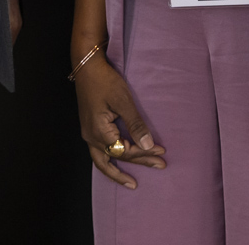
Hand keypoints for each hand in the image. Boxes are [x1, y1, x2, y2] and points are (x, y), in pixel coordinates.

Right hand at [74, 55, 165, 188]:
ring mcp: (88, 134)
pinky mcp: (90, 128)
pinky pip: (100, 152)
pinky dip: (110, 161)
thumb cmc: (105, 80)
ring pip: (102, 161)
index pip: (125, 151)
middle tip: (159, 165)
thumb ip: (135, 125)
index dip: (144, 152)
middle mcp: (91, 137)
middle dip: (138, 163)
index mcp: (99, 132)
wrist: (87, 66)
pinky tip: (118, 163)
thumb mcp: (123, 101)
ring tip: (131, 182)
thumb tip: (148, 145)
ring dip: (117, 172)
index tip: (161, 150)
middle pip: (115, 159)